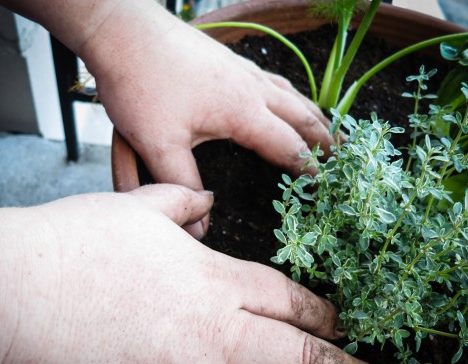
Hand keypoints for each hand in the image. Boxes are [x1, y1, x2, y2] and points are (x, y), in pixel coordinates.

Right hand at [0, 185, 389, 363]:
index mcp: (211, 278)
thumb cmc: (72, 246)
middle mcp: (211, 331)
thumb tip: (204, 199)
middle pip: (298, 356)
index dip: (322, 313)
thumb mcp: (135, 208)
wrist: (12, 297)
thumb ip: (180, 200)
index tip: (340, 324)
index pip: (287, 298)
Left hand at [82, 2, 332, 187]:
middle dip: (324, 138)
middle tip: (343, 156)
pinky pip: (271, 79)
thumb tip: (198, 228)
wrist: (123, 31)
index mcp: (243, 110)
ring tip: (326, 126)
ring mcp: (241, 69)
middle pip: (301, 115)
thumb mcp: (159, 144)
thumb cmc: (141, 85)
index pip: (288, 145)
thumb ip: (181, 185)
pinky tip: (281, 96)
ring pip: (289, 93)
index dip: (310, 166)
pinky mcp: (228, 58)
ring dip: (310, 113)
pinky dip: (288, 94)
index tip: (326, 184)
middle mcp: (251, 87)